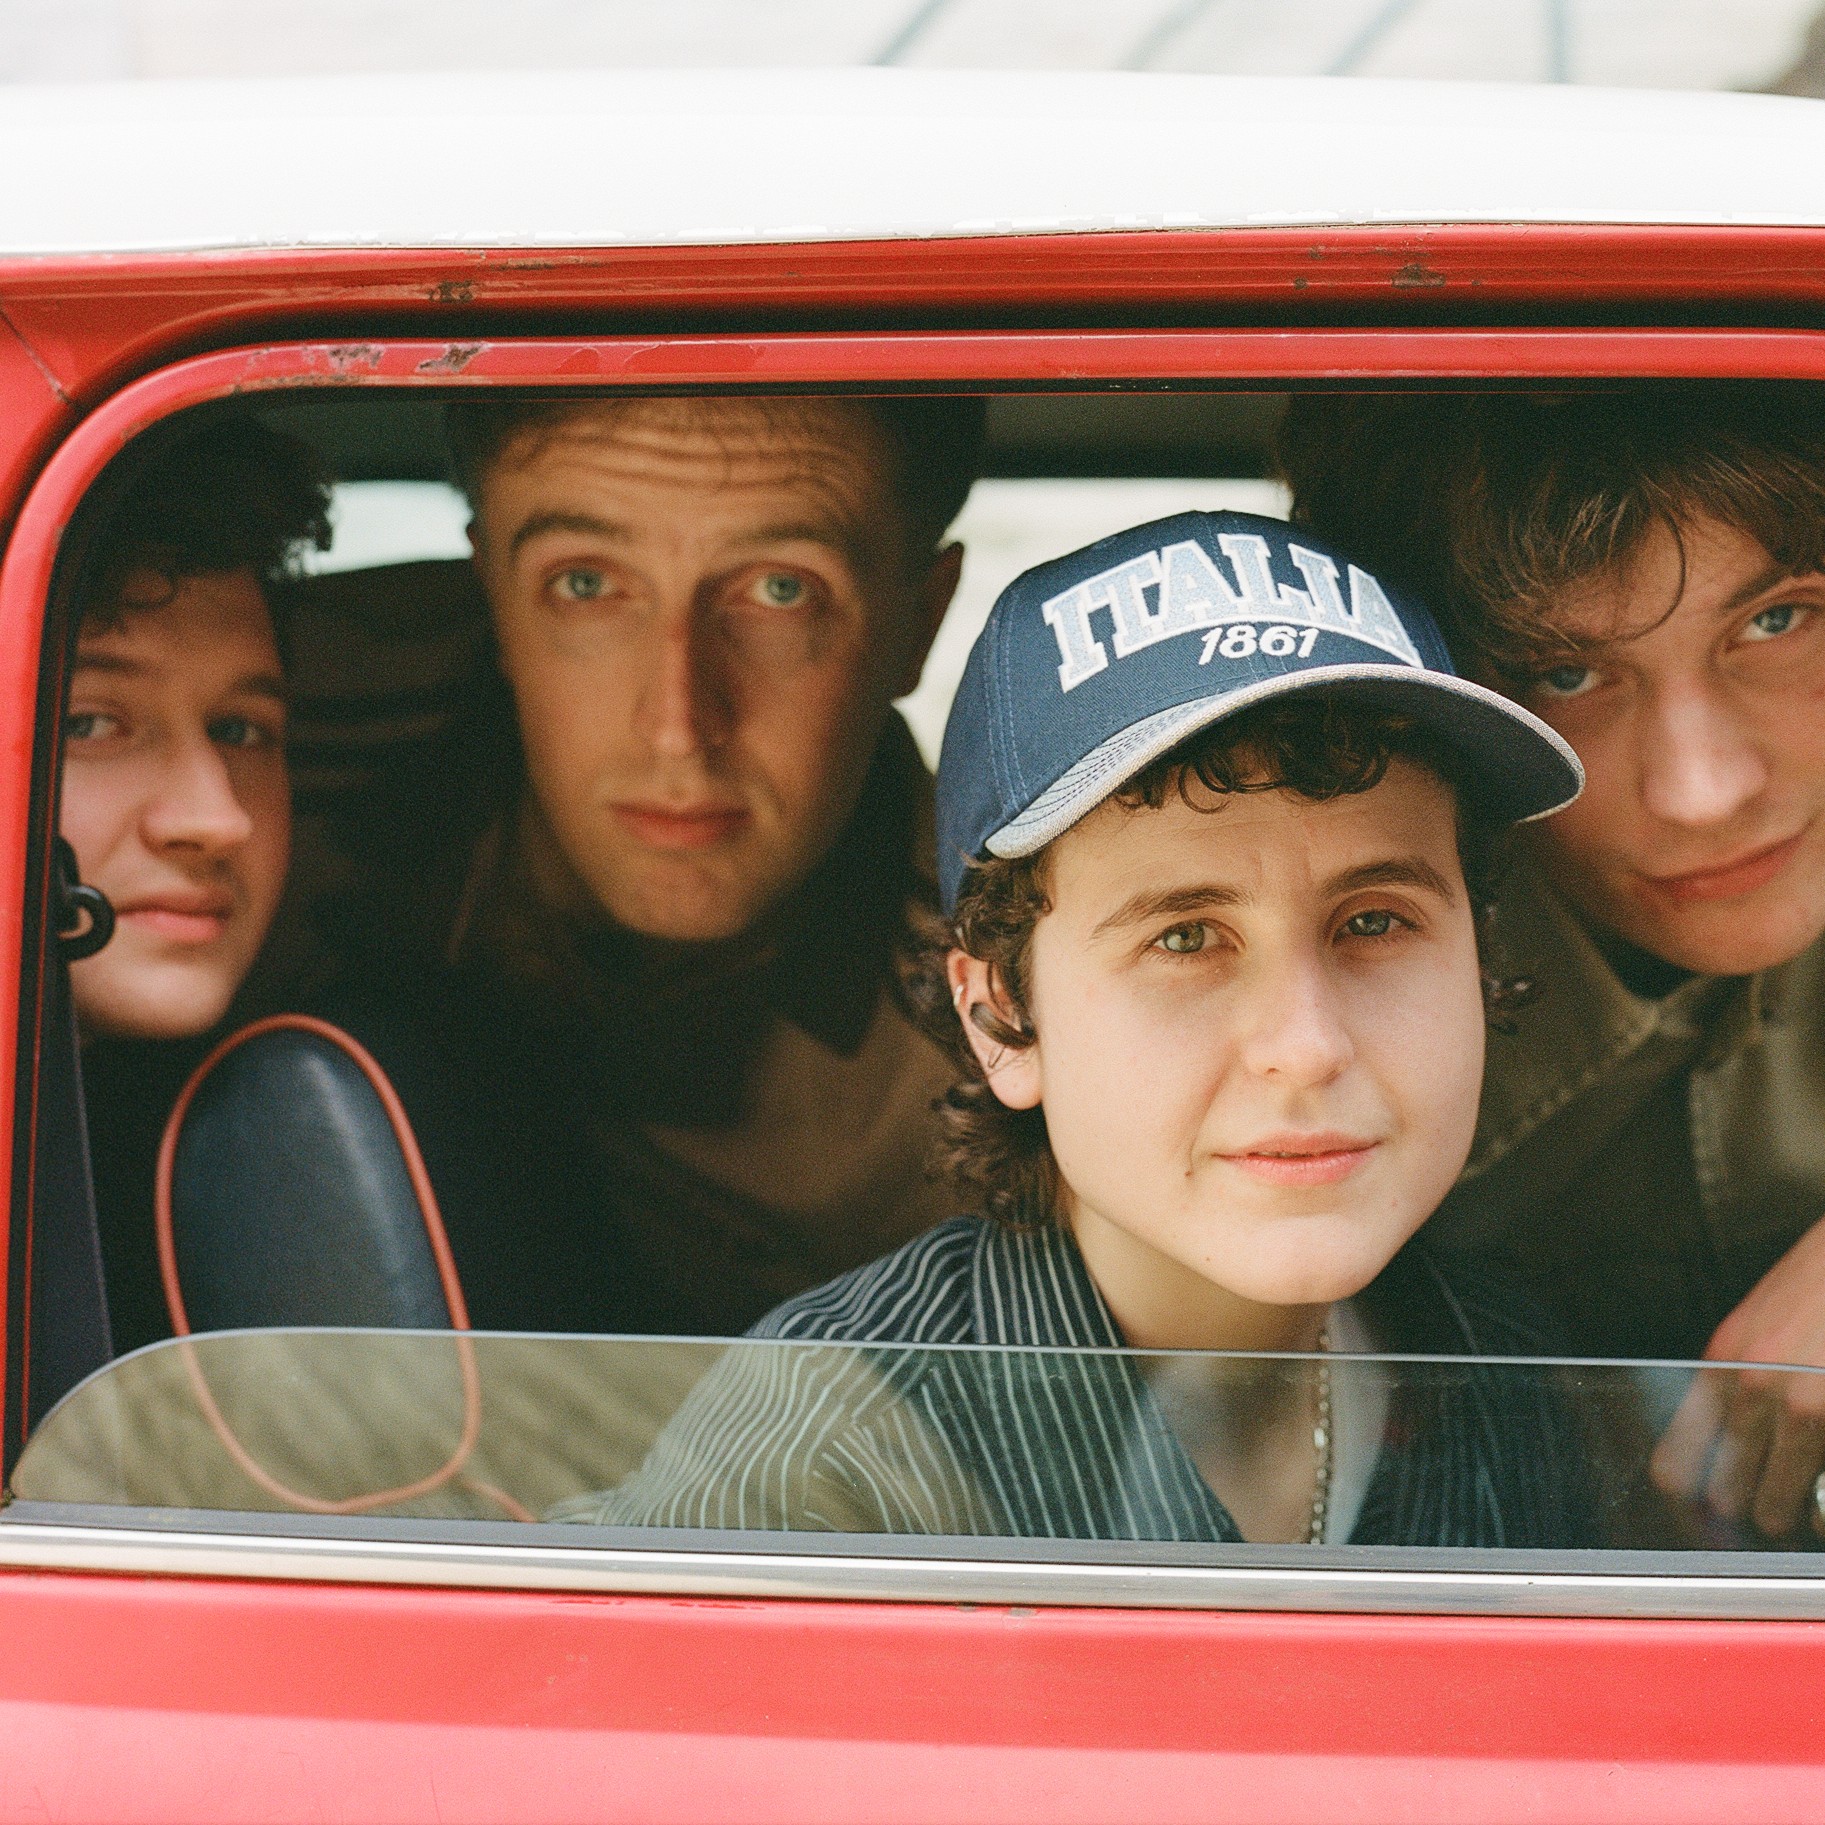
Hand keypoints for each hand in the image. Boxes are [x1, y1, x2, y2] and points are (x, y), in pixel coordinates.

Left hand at [1649, 1214, 1824, 1539]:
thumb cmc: (1816, 1288)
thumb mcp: (1753, 1326)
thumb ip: (1732, 1381)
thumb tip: (1715, 1444)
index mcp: (1721, 1365)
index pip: (1676, 1459)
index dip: (1685, 1500)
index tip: (1697, 1516)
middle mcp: (1755, 1388)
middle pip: (1727, 1493)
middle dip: (1744, 1512)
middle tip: (1758, 1516)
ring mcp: (1806, 1406)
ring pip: (1780, 1501)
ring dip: (1787, 1516)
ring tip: (1795, 1519)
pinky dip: (1823, 1507)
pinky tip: (1821, 1506)